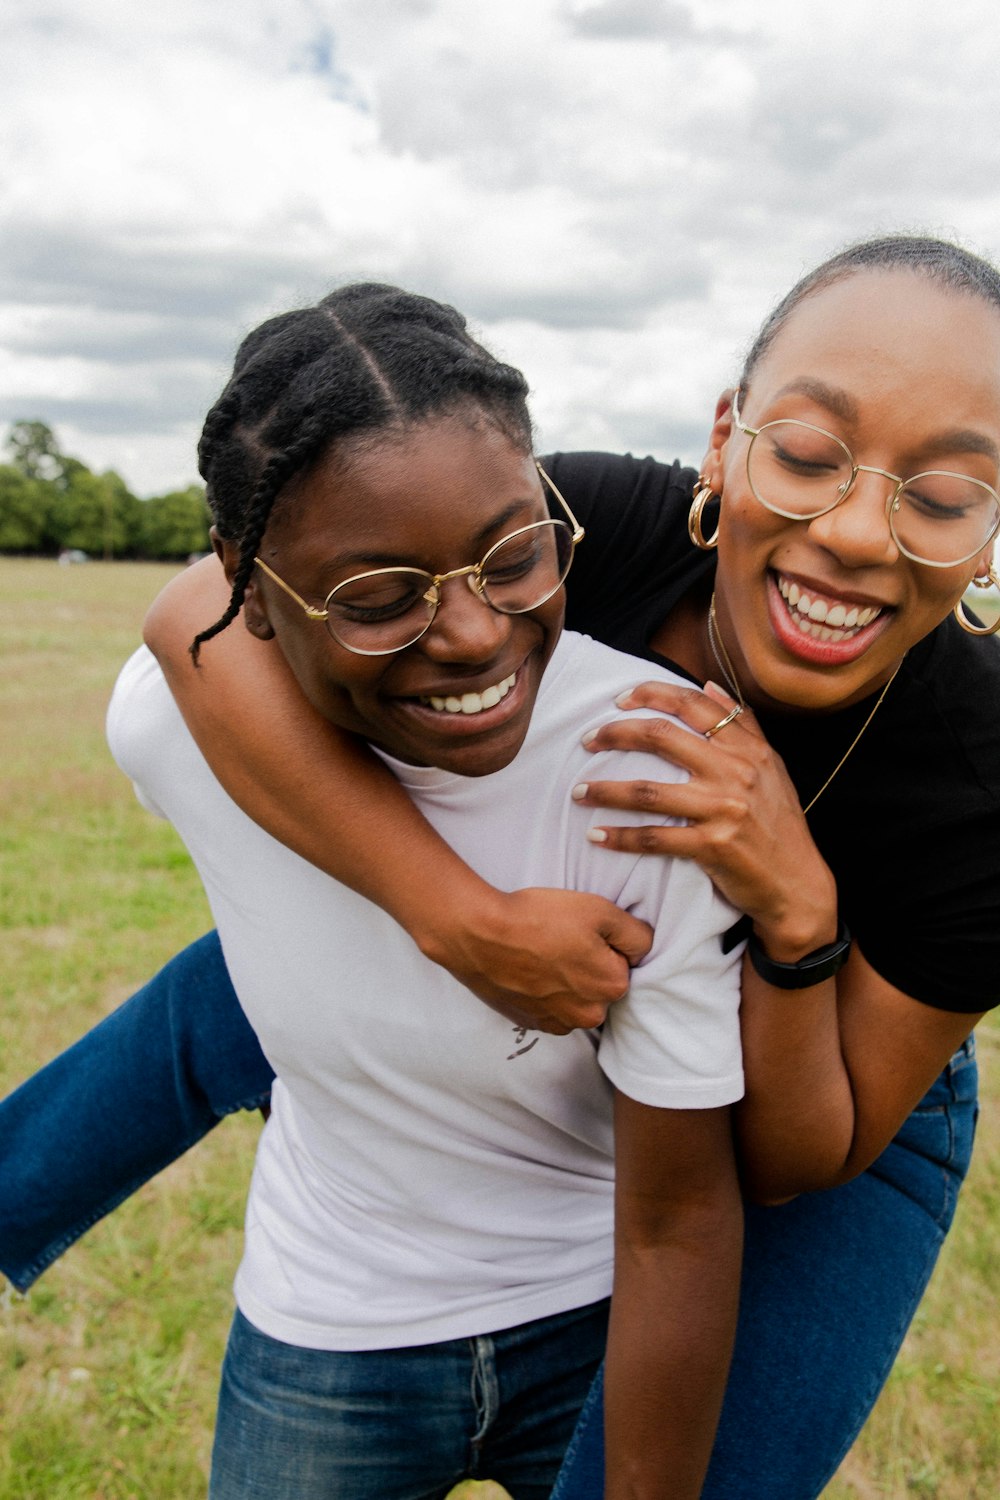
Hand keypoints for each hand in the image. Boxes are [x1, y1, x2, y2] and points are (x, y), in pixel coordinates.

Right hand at [417, 886, 653, 1033]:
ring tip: (542, 954)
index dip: (605, 942)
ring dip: (568, 982)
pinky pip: (552, 1009)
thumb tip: (645, 948)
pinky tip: (529, 971)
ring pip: (577, 999)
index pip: (625, 961)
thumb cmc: (538, 917)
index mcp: (612, 985)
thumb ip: (635, 933)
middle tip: (560, 940)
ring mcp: (559, 1022)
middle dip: (590, 966)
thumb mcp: (599, 910)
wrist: (479, 934)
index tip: (581, 931)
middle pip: (602, 985)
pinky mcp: (531, 1024)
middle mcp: (590, 1014)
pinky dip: (546, 993)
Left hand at [573, 680, 837, 958]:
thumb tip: (709, 686)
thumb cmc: (780, 823)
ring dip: (605, 790)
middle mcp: (736, 772)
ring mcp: (723, 810)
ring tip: (578, 792)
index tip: (619, 700)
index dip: (650, 694)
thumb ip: (743, 724)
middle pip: (661, 738)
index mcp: (747, 748)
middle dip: (615, 734)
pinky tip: (596, 836)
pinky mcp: (712, 847)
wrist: (797, 883)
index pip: (693, 705)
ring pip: (648, 791)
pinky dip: (620, 837)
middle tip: (588, 741)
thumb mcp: (771, 767)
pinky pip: (654, 838)